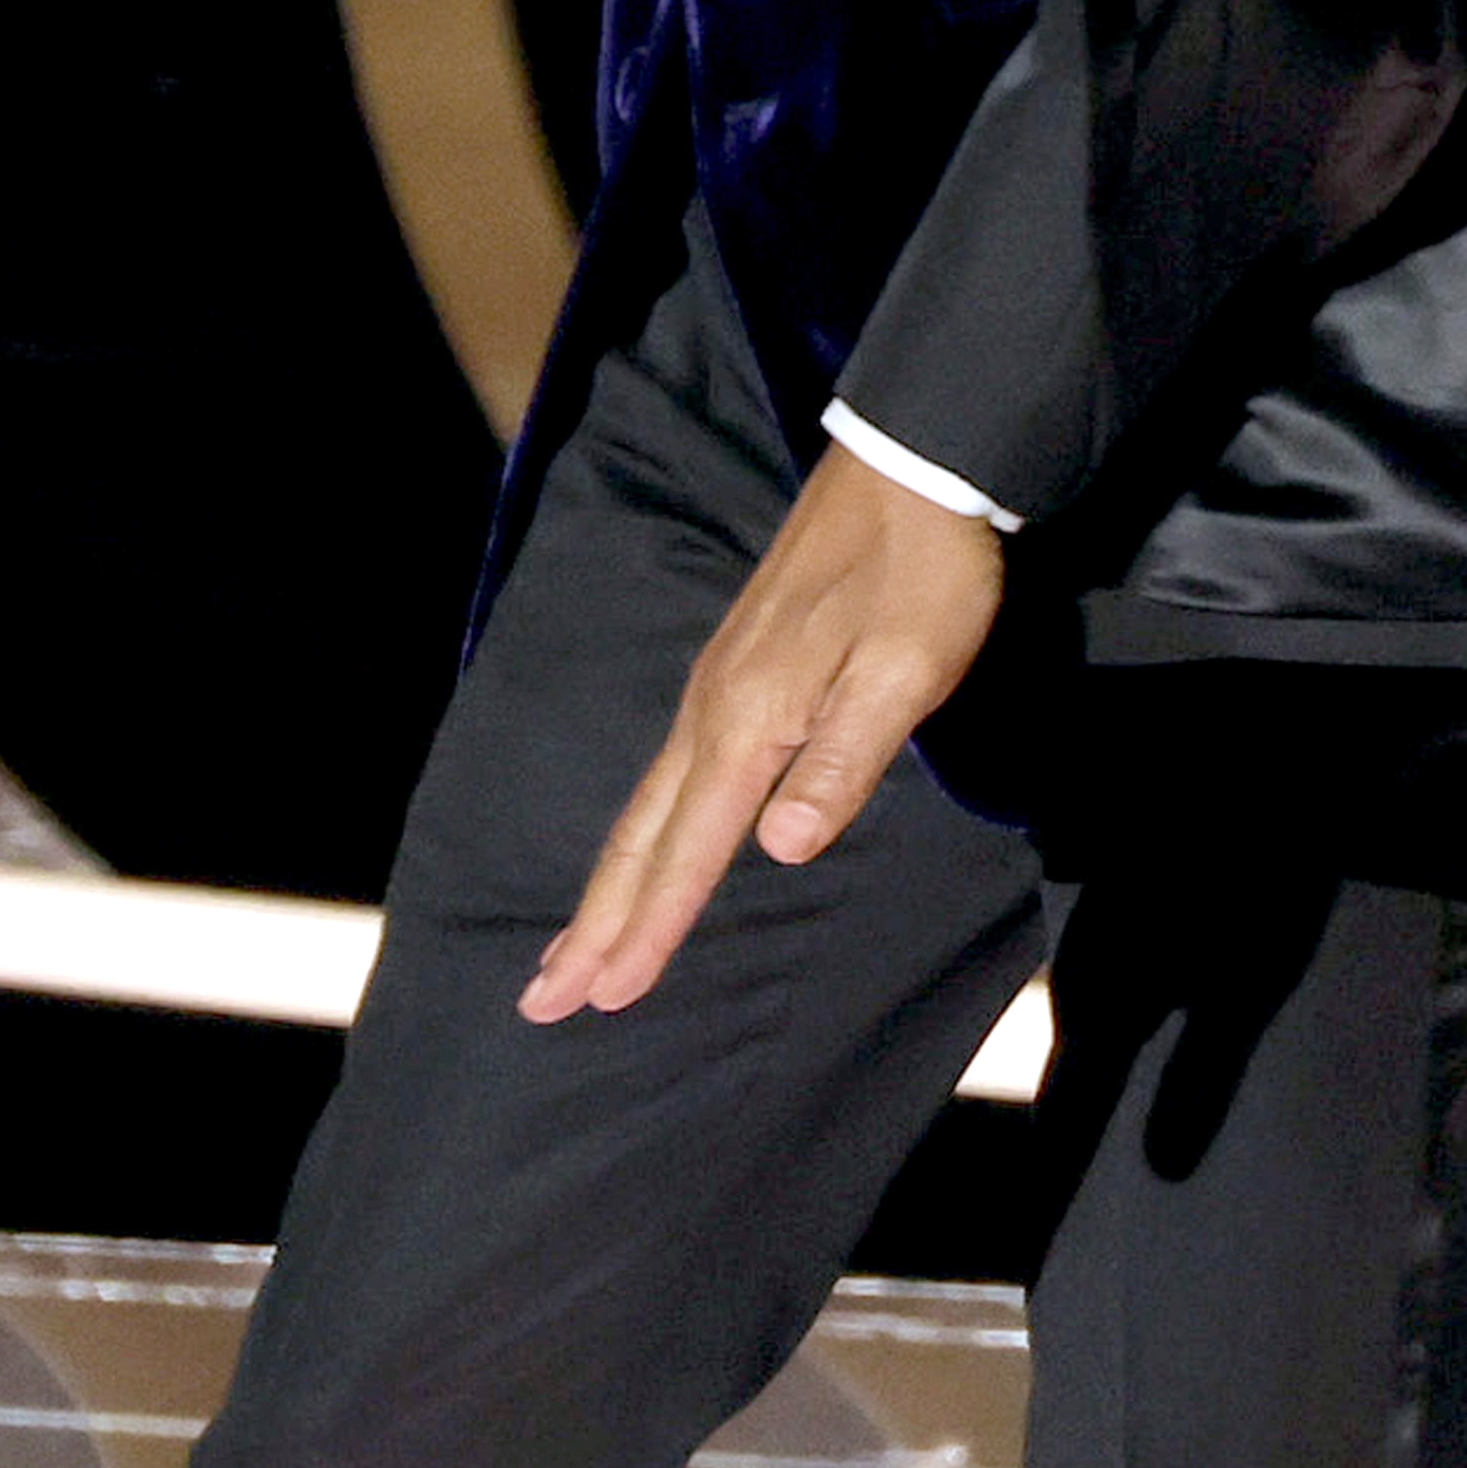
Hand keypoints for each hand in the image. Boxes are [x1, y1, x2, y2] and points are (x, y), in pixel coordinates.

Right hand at [518, 445, 1006, 1021]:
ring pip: (648, 805)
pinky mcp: (736, 666)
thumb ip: (846, 758)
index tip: (602, 998)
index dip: (651, 929)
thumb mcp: (908, 668)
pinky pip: (671, 772)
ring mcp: (718, 684)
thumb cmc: (923, 573)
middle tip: (542, 1001)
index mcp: (752, 719)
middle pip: (641, 837)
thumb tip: (778, 845)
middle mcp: (714, 708)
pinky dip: (643, 830)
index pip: (692, 850)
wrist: (910, 467)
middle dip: (595, 924)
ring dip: (609, 882)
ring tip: (573, 947)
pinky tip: (646, 845)